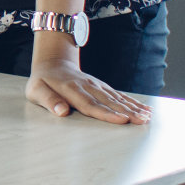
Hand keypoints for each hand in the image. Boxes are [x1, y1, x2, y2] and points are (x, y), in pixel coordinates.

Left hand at [27, 39, 150, 124]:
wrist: (52, 63)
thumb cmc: (42, 82)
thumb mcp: (36, 90)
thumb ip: (49, 100)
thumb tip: (61, 112)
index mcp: (71, 90)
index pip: (90, 105)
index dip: (106, 113)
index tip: (122, 120)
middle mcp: (87, 87)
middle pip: (109, 102)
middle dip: (127, 112)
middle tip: (142, 121)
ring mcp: (96, 85)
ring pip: (117, 98)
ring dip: (133, 108)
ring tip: (148, 117)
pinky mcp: (102, 86)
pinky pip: (118, 94)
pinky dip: (132, 102)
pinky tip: (145, 109)